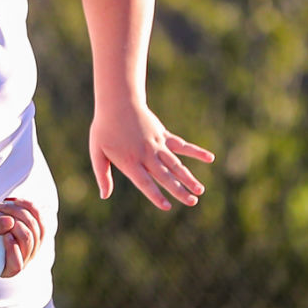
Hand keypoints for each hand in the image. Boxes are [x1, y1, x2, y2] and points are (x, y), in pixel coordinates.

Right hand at [0, 197, 44, 276]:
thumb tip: (10, 222)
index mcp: (6, 268)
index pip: (16, 265)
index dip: (13, 251)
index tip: (5, 236)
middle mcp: (24, 260)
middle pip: (28, 240)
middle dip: (14, 222)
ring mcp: (34, 246)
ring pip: (35, 226)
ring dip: (19, 211)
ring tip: (2, 206)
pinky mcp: (39, 231)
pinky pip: (40, 216)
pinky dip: (28, 206)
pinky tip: (15, 201)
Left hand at [89, 103, 213, 209]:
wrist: (117, 101)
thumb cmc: (104, 128)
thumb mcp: (97, 152)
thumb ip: (102, 175)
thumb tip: (104, 196)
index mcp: (130, 162)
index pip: (145, 183)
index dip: (156, 196)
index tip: (167, 206)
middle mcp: (146, 155)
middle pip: (165, 176)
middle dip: (180, 191)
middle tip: (193, 202)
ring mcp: (157, 145)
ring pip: (176, 164)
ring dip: (188, 178)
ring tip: (200, 190)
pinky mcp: (163, 135)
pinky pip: (182, 145)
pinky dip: (196, 151)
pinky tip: (209, 158)